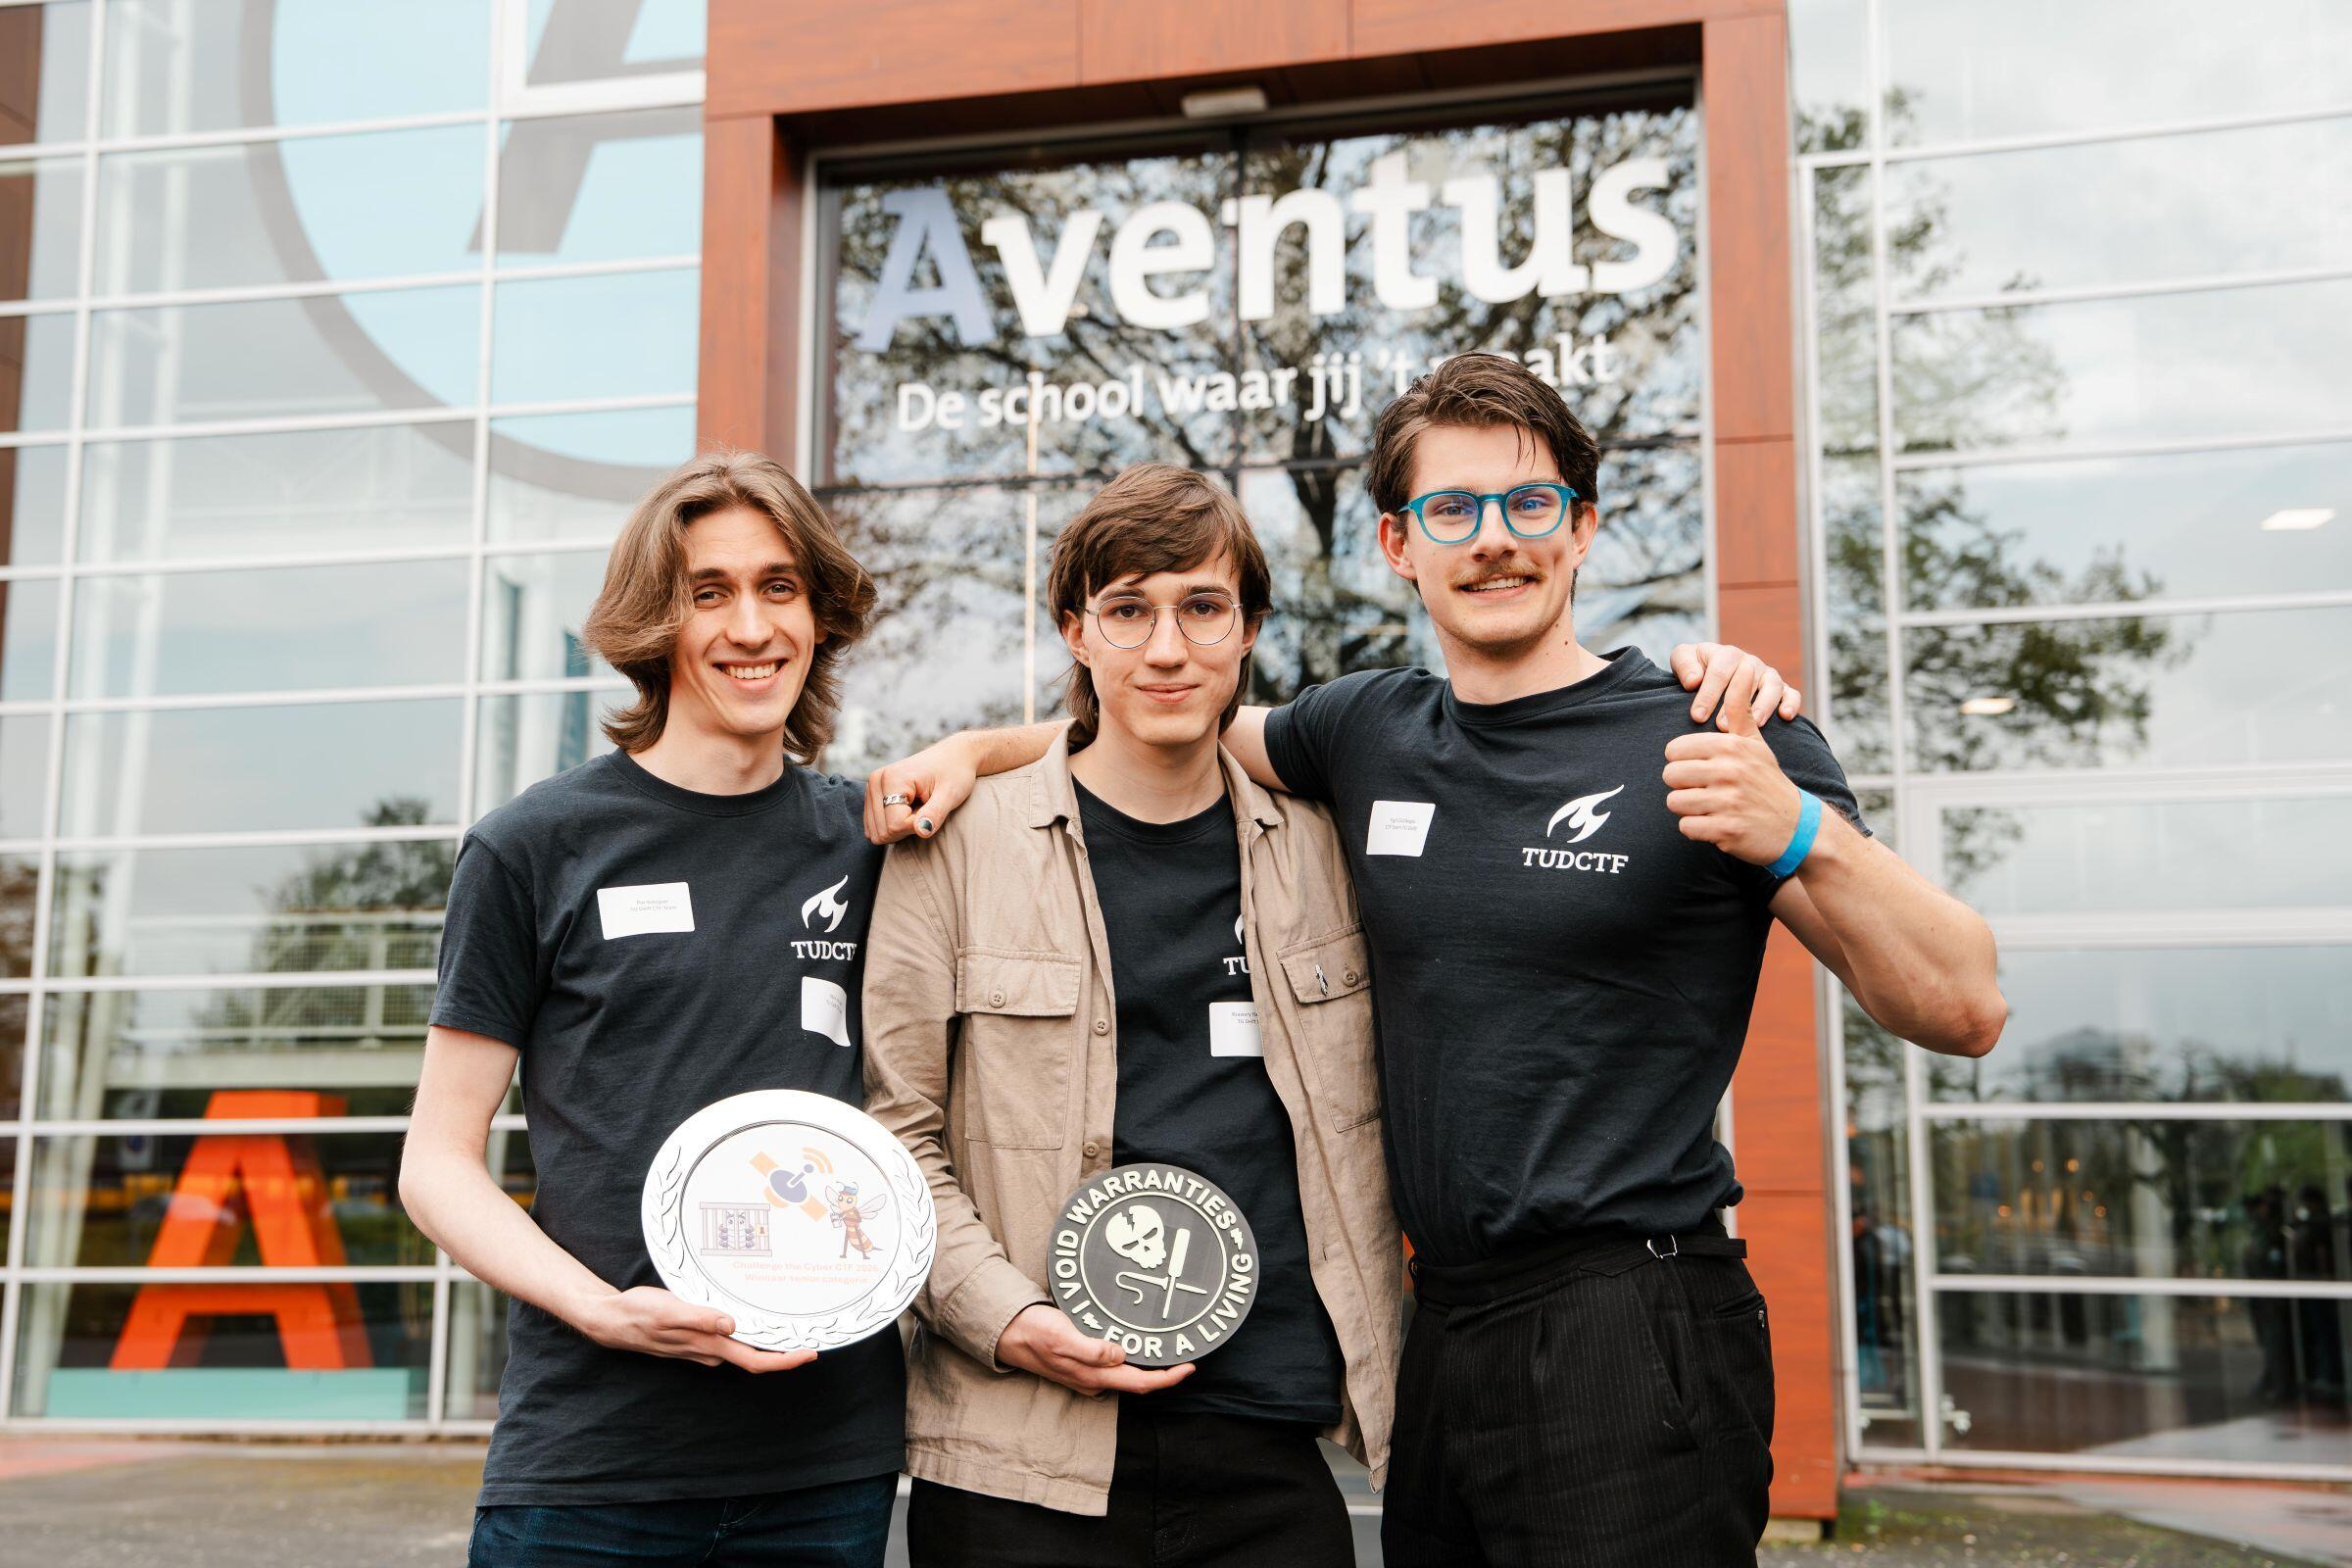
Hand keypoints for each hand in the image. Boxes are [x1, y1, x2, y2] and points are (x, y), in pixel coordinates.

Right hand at [576, 1286, 817, 1373]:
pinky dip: (747, 1330)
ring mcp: (703, 1347)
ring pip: (743, 1347)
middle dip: (785, 1349)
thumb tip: (731, 1324)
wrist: (610, 1320)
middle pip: (755, 1356)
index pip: (755, 1361)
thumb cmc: (638, 1313)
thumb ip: (699, 1318)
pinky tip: (754, 1314)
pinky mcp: (696, 1337)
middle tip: (814, 1332)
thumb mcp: (668, 1310)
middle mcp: (710, 1351)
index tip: (811, 1353)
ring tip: (793, 1320)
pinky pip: (730, 1338)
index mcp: (708, 1346)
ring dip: (767, 1338)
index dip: (785, 1361)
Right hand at [863, 734, 978, 844]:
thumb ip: (935, 813)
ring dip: (901, 827)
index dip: (918, 824)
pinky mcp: (873, 795)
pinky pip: (876, 827)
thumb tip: (921, 831)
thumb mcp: (950, 794)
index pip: (895, 824)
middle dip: (907, 827)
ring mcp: (872, 788)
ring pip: (877, 832)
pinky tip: (909, 809)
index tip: (932, 807)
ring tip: (918, 807)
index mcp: (892, 778)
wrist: (953, 757)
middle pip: (883, 831)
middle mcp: (876, 781)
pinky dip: (894, 825)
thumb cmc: (955, 774)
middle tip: (925, 808)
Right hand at [994, 1303, 1194, 1397]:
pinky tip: (1137, 1345)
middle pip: (1138, 1382)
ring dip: (1149, 1367)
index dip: (1167, 1378)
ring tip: (1168, 1350)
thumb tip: (1121, 1356)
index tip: (1189, 1366)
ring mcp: (1087, 1374)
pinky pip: (1114, 1367)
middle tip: (1186, 1356)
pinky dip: (1132, 1359)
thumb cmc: (1034, 1332)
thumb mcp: (1062, 1337)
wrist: (1008, 1332)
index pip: (1139, 1383)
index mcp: (1092, 1376)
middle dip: (1164, 1374)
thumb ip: (1091, 1350)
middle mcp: (1093, 1380)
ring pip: (1127, 1375)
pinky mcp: (1082, 1363)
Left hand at [1662, 664, 1805, 866]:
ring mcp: (1728, 802)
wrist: (1796, 827)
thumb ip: (1740, 708)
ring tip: (1709, 806)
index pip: (1674, 750)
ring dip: (1688, 808)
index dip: (1682, 761)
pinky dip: (1696, 829)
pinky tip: (1714, 824)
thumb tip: (1743, 667)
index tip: (1698, 768)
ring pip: (1674, 802)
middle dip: (1681, 785)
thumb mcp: (1755, 743)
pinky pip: (1686, 828)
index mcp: (1730, 747)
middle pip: (1669, 776)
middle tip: (1701, 790)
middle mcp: (1729, 771)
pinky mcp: (1726, 831)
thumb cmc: (1767, 781)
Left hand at [1669, 642, 1801, 728]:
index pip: (1719, 671)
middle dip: (1734, 705)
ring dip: (1764, 705)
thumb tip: (1694, 681)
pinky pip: (1792, 694)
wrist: (1715, 678)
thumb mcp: (1684, 661)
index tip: (1698, 716)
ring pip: (1772, 686)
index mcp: (1726, 655)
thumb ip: (1684, 665)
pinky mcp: (1783, 689)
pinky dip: (1791, 703)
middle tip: (1722, 727)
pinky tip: (1786, 716)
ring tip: (1755, 724)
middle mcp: (1750, 663)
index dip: (1708, 694)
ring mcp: (1767, 675)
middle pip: (1746, 681)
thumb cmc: (1696, 671)